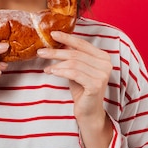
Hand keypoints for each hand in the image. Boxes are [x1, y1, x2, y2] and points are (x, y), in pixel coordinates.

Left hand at [37, 31, 113, 147]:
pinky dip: (61, 71)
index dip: (67, 38)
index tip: (52, 34)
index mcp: (103, 57)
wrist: (89, 112)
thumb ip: (72, 56)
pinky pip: (74, 73)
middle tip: (41, 51)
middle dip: (56, 51)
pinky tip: (52, 72)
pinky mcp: (95, 85)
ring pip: (74, 63)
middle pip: (76, 53)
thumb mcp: (76, 69)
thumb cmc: (82, 90)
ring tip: (46, 66)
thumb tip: (58, 41)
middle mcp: (105, 64)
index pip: (82, 44)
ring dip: (56, 63)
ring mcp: (102, 75)